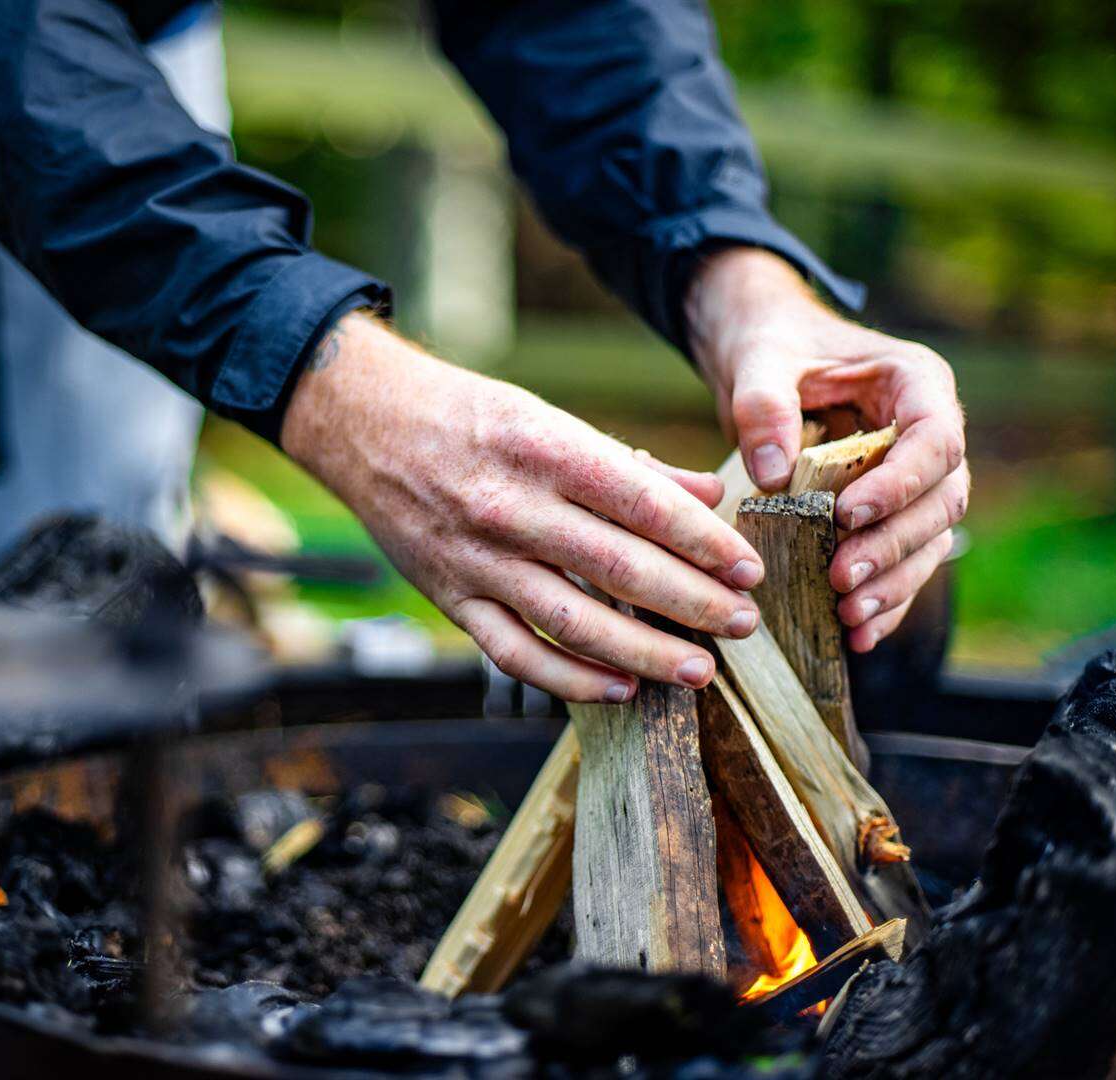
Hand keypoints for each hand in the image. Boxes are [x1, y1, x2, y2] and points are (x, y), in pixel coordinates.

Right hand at [281, 313, 764, 701]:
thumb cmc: (470, 417)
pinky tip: (619, 689)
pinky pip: (516, 653)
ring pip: (574, 621)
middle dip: (693, 602)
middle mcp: (511, 507)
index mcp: (545, 449)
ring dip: (644, 652)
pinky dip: (570, 678)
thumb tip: (708, 497)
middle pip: (620, 568)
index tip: (748, 569)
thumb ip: (628, 465)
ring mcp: (477, 559)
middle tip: (743, 624)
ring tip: (698, 670)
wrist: (367, 426)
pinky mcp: (451, 597)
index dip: (703, 542)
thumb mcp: (549, 418)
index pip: (642, 503)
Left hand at [686, 247, 968, 652]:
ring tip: (847, 617)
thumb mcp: (759, 359)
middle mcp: (929, 432)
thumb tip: (772, 473)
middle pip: (941, 500)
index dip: (900, 484)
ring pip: (929, 539)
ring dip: (894, 583)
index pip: (935, 439)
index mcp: (916, 383)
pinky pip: (904, 560)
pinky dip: (885, 599)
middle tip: (842, 579)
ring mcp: (915, 475)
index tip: (848, 517)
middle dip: (894, 546)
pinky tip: (857, 635)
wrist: (765, 351)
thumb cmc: (771, 344)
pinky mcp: (890, 510)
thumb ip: (763, 405)